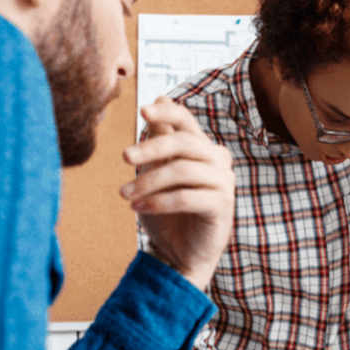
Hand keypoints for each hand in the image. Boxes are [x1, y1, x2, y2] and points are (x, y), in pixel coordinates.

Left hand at [120, 96, 235, 290]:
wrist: (179, 252)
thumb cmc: (168, 211)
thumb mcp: (158, 171)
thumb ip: (160, 140)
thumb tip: (160, 98)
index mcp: (203, 148)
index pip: (187, 121)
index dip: (166, 112)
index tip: (142, 111)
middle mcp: (218, 161)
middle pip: (184, 143)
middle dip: (151, 148)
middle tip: (124, 157)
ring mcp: (224, 183)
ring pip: (183, 170)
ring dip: (149, 181)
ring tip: (125, 194)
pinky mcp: (222, 206)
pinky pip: (187, 197)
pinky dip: (159, 201)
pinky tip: (139, 208)